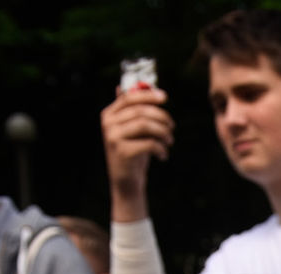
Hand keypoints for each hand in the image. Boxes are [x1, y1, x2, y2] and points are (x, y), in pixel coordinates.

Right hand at [101, 87, 173, 216]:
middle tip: (172, 127)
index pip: (129, 98)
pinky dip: (161, 148)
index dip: (148, 95)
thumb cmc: (134, 151)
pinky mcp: (122, 152)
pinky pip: (149, 143)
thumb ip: (136, 109)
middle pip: (140, 111)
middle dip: (161, 117)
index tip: (165, 98)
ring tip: (169, 141)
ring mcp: (113, 137)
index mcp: (109, 114)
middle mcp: (108, 124)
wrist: (126, 181)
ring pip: (146, 125)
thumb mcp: (134, 129)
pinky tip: (163, 155)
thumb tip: (143, 84)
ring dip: (163, 132)